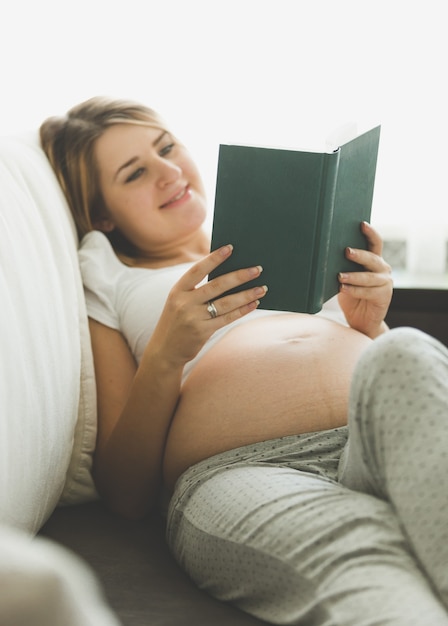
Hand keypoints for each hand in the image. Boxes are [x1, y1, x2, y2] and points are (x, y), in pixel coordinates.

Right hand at [151, 244, 266, 366]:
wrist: (164, 350)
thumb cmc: (177, 321)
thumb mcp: (179, 302)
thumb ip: (197, 290)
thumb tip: (229, 277)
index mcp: (177, 290)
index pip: (197, 270)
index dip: (214, 258)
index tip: (230, 248)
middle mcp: (184, 302)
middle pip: (217, 285)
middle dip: (239, 276)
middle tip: (257, 269)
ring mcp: (193, 318)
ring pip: (225, 303)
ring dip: (246, 294)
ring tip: (262, 288)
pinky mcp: (202, 332)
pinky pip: (227, 318)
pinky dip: (242, 310)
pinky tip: (253, 304)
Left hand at [337, 222, 392, 337]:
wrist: (361, 321)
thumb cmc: (350, 296)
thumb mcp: (345, 278)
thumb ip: (342, 267)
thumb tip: (323, 256)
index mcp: (374, 261)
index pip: (375, 243)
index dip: (370, 233)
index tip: (361, 224)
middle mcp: (383, 269)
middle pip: (373, 258)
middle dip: (359, 254)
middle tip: (346, 251)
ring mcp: (385, 283)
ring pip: (369, 277)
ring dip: (354, 276)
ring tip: (340, 276)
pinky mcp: (384, 296)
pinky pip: (369, 292)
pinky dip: (355, 290)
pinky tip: (344, 289)